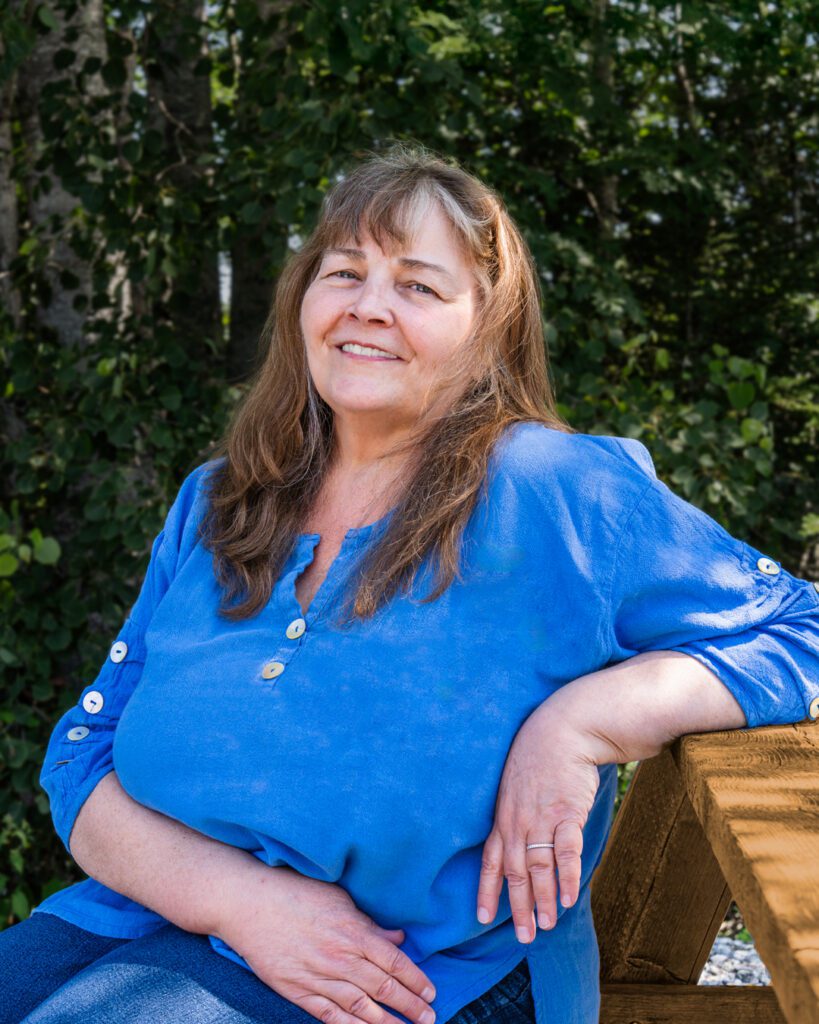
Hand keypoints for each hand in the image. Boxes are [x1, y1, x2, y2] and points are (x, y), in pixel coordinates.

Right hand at [217, 864, 436, 1023]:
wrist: (248, 903)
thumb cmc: (294, 891)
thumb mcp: (338, 897)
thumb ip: (369, 922)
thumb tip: (398, 936)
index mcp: (353, 932)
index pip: (394, 962)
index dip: (416, 980)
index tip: (431, 992)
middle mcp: (339, 958)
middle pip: (383, 988)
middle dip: (410, 1006)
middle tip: (429, 1018)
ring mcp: (317, 977)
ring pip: (360, 1008)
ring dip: (386, 1023)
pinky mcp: (296, 990)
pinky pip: (329, 1015)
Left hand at [476, 700, 602, 941]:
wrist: (562, 729)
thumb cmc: (540, 756)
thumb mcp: (516, 785)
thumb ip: (515, 813)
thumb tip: (518, 837)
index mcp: (503, 816)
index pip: (490, 860)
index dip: (487, 890)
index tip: (483, 917)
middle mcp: (517, 821)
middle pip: (514, 872)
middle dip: (518, 908)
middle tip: (524, 937)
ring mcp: (541, 818)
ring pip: (538, 867)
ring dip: (542, 899)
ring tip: (547, 925)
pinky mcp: (566, 813)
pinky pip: (565, 851)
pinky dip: (567, 877)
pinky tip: (568, 898)